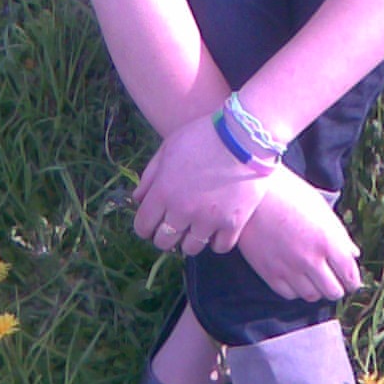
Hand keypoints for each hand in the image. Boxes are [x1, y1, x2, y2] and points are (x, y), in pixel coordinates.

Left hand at [132, 112, 272, 255]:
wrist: (245, 134)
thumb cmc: (204, 135)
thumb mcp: (168, 147)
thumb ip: (150, 175)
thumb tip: (139, 199)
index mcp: (163, 192)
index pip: (143, 226)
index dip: (145, 226)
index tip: (153, 221)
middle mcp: (183, 211)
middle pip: (164, 242)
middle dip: (165, 234)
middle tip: (175, 224)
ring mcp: (209, 219)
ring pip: (190, 248)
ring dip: (190, 239)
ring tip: (197, 225)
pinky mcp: (234, 223)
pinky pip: (220, 247)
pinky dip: (217, 240)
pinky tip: (217, 227)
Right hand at [237, 168, 361, 301]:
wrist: (252, 192)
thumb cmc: (289, 194)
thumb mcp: (321, 209)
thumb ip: (339, 235)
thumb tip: (353, 254)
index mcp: (327, 240)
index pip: (349, 275)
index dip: (353, 280)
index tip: (351, 280)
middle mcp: (309, 259)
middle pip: (333, 291)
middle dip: (337, 287)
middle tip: (334, 280)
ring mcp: (288, 268)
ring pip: (311, 296)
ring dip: (316, 289)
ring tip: (314, 278)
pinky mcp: (268, 273)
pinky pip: (289, 294)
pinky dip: (295, 289)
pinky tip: (296, 277)